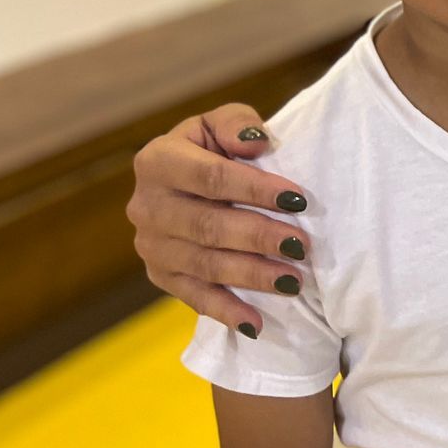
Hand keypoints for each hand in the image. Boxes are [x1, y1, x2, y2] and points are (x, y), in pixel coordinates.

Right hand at [127, 104, 312, 334]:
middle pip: (207, 226)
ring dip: (251, 275)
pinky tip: (256, 324)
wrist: (190, 182)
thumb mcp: (223, 123)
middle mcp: (146, 205)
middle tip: (302, 246)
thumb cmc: (217, 147)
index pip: (210, 177)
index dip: (254, 188)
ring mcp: (150, 245)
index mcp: (158, 160)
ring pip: (203, 264)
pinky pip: (194, 298)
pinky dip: (226, 312)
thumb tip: (255, 143)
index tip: (297, 199)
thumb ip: (237, 124)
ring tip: (293, 280)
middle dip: (259, 237)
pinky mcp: (160, 276)